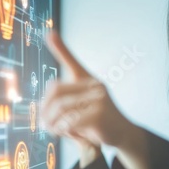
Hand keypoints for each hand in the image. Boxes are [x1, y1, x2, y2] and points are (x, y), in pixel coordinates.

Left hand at [41, 31, 132, 149]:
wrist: (123, 134)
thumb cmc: (100, 120)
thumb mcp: (85, 108)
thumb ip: (67, 104)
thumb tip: (45, 113)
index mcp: (89, 80)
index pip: (71, 62)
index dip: (60, 48)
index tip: (49, 34)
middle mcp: (94, 86)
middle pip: (57, 91)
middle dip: (46, 109)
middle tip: (44, 123)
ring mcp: (98, 100)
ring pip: (61, 108)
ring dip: (53, 123)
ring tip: (55, 131)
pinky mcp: (99, 116)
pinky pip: (69, 122)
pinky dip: (63, 130)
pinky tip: (68, 134)